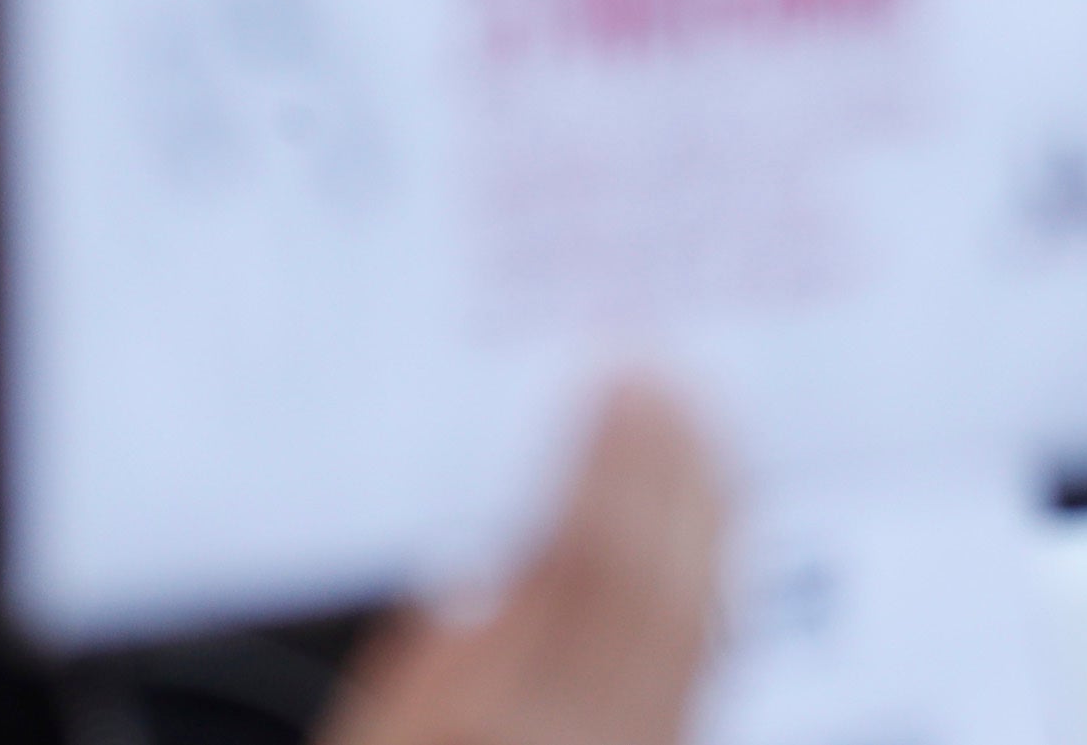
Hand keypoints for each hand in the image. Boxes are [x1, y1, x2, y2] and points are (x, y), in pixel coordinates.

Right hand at [326, 382, 727, 744]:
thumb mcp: (377, 734)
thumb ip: (442, 657)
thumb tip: (512, 548)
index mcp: (495, 724)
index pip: (591, 571)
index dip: (620, 467)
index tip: (621, 380)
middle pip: (666, 593)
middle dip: (675, 474)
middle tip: (668, 377)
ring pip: (701, 629)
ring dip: (705, 515)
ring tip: (693, 426)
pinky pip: (703, 667)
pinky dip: (709, 577)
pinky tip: (698, 524)